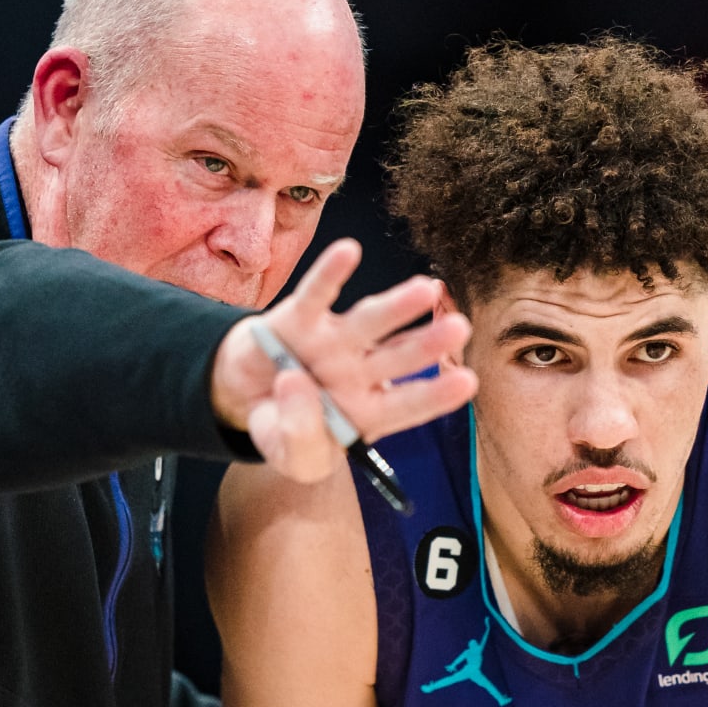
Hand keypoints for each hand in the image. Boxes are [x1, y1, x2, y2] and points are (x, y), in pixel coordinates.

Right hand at [211, 238, 477, 481]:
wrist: (241, 398)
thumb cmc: (282, 428)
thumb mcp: (292, 455)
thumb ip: (299, 436)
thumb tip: (296, 383)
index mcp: (367, 412)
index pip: (407, 405)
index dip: (435, 395)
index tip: (466, 382)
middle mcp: (359, 372)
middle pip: (397, 357)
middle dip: (427, 344)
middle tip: (459, 328)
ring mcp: (333, 341)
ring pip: (368, 322)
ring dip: (396, 306)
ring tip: (426, 289)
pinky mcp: (300, 317)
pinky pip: (316, 294)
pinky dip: (330, 273)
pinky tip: (349, 251)